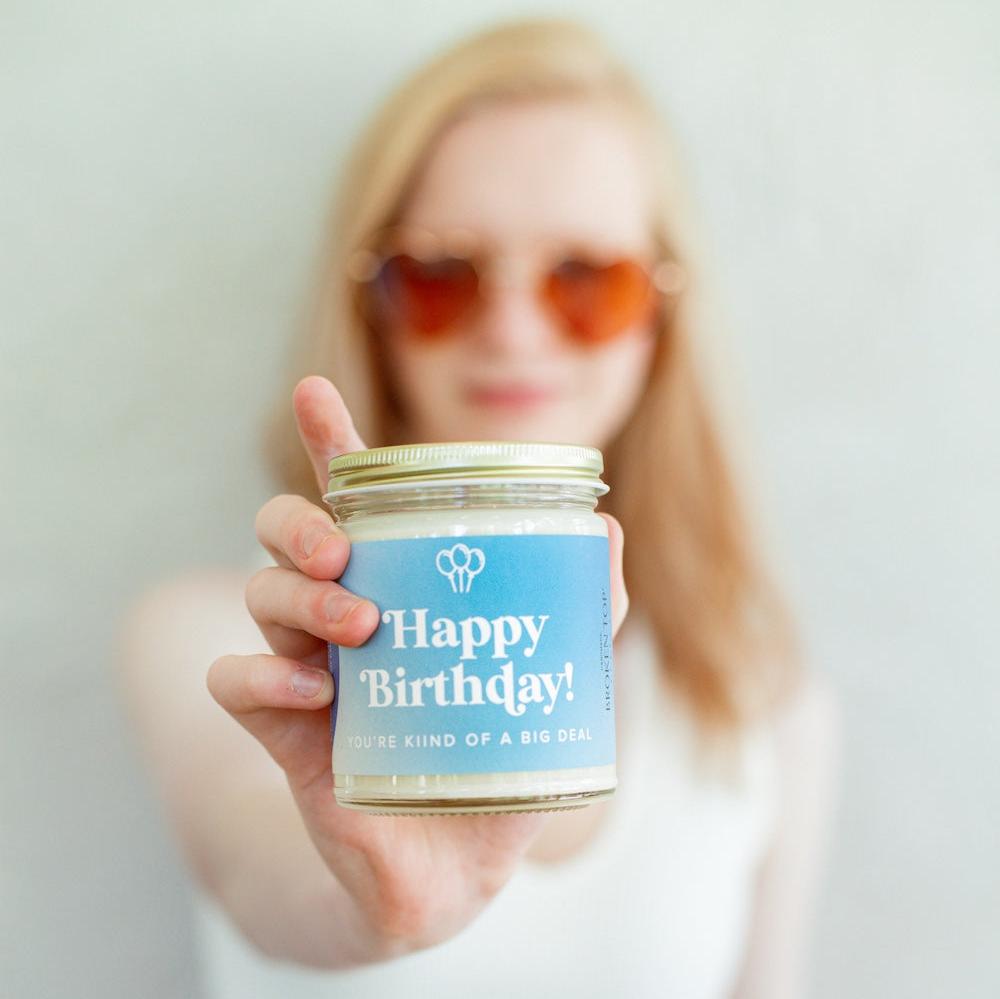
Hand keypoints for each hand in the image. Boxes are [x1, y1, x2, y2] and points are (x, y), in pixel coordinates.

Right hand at [207, 375, 628, 955]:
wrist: (458, 866)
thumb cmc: (501, 757)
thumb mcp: (554, 680)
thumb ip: (584, 606)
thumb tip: (605, 528)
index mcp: (400, 585)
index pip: (356, 501)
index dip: (332, 442)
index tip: (314, 391)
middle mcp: (343, 612)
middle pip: (287, 533)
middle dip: (301, 524)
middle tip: (345, 550)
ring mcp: (307, 667)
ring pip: (261, 594)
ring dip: (298, 595)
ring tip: (359, 625)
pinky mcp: (283, 729)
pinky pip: (235, 682)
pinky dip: (260, 676)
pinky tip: (310, 692)